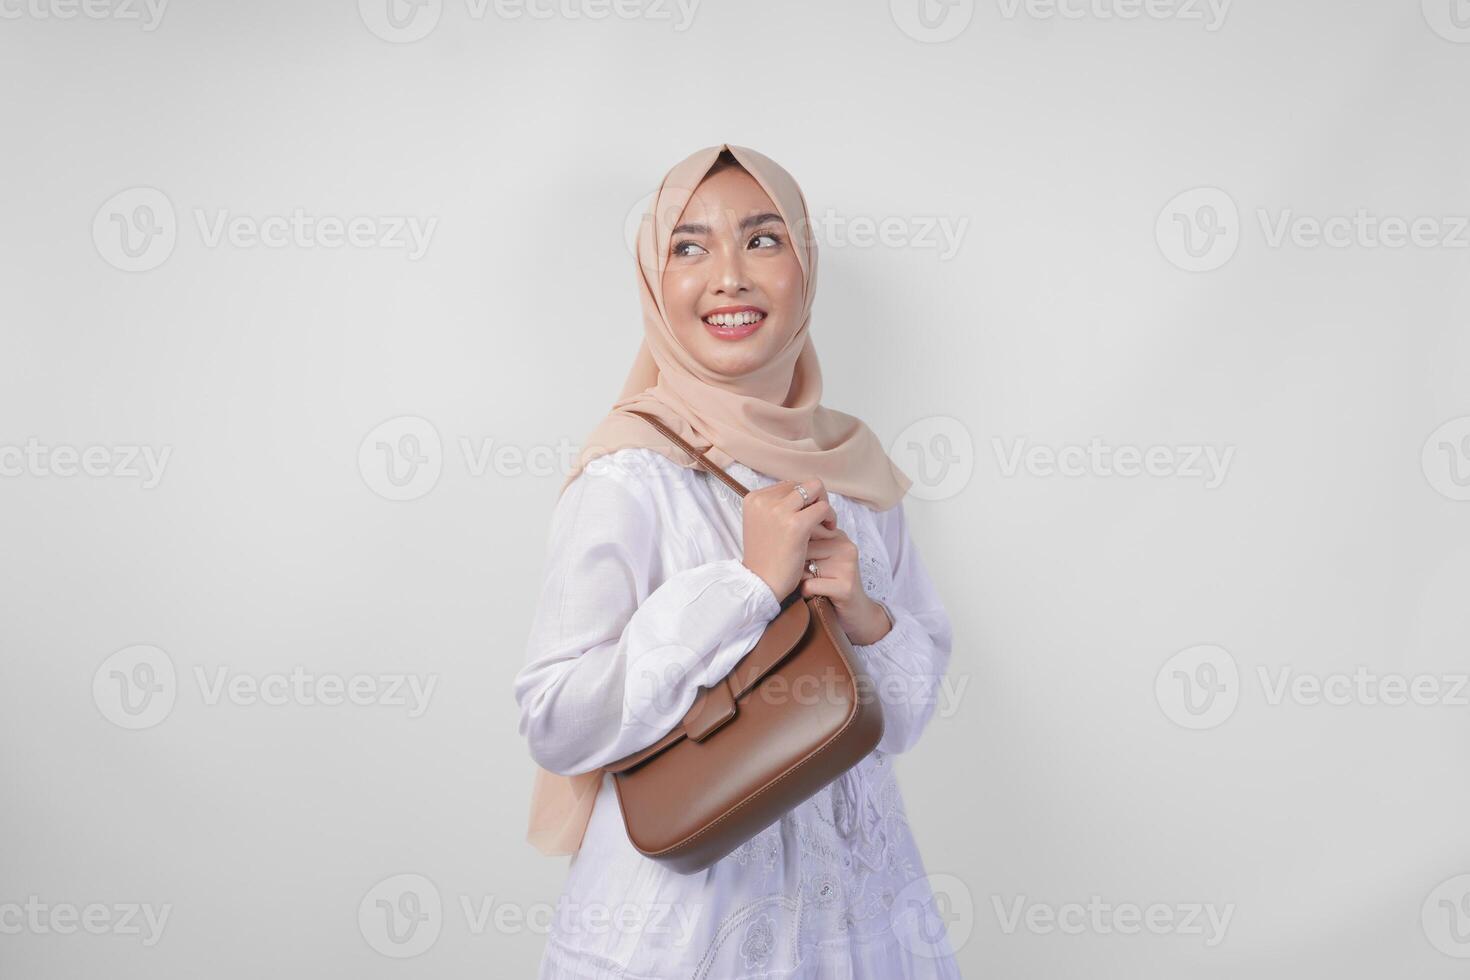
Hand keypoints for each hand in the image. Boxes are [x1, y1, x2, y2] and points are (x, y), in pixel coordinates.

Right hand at [740, 478, 837, 599]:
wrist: (761, 584)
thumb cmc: (765, 558)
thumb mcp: (762, 524)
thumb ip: (776, 508)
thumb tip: (801, 493)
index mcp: (754, 499)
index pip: (788, 485)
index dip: (802, 500)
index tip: (807, 517)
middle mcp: (764, 500)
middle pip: (803, 484)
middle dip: (815, 500)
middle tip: (819, 519)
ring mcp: (779, 511)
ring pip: (816, 489)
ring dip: (824, 505)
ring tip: (825, 524)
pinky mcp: (796, 524)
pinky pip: (823, 508)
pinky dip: (830, 518)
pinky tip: (828, 531)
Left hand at [800, 528, 892, 645]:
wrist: (858, 612)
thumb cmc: (832, 584)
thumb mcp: (822, 559)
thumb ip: (807, 543)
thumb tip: (778, 534)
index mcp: (838, 536)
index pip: (805, 530)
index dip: (795, 548)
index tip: (799, 561)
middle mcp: (845, 547)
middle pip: (803, 549)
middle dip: (797, 565)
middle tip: (807, 577)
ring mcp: (847, 566)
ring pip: (804, 568)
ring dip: (801, 580)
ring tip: (813, 585)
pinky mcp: (845, 586)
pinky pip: (810, 585)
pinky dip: (806, 592)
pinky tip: (815, 595)